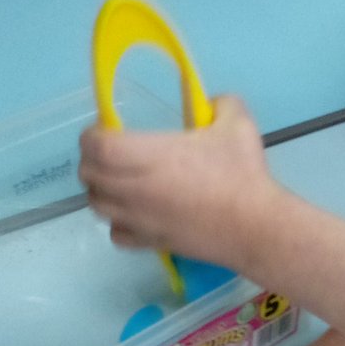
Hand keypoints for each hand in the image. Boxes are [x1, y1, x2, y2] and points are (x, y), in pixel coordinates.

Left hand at [79, 94, 274, 270]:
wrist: (255, 227)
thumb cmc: (242, 174)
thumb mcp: (238, 124)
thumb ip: (221, 104)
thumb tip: (211, 103)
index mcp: (148, 156)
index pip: (96, 145)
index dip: (92, 135)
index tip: (107, 129)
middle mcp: (134, 188)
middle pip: (89, 175)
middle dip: (93, 161)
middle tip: (114, 154)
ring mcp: (139, 219)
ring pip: (97, 205)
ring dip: (103, 190)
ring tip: (123, 183)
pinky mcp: (150, 242)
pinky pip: (116, 234)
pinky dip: (119, 223)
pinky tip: (138, 214)